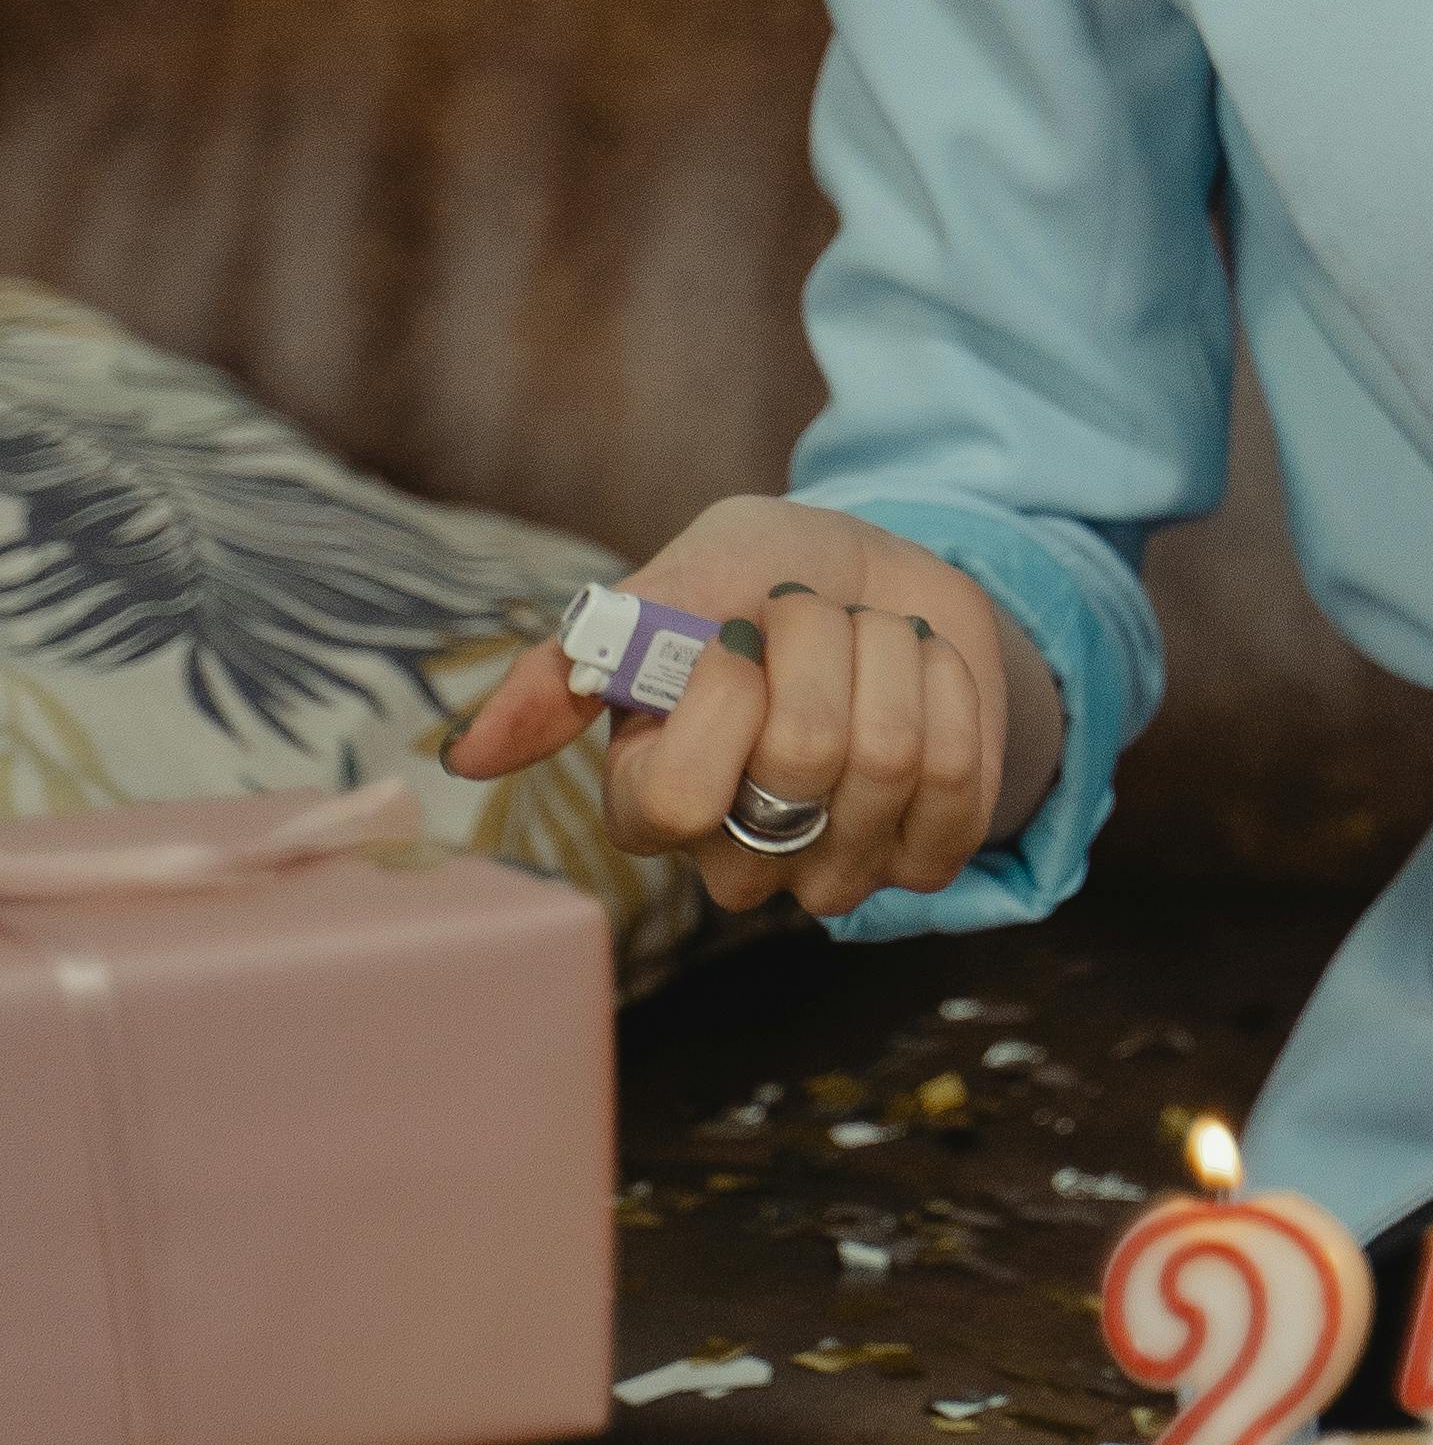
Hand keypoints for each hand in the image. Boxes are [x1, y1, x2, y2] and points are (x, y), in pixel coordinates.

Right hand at [447, 494, 1029, 922]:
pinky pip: (960, 787)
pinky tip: (921, 677)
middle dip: (828, 640)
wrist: (880, 572)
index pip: (682, 795)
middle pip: (807, 760)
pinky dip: (953, 695)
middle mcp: (734, 859)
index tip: (738, 631)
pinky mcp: (922, 858)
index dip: (730, 692)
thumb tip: (460, 757)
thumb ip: (576, 663)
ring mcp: (830, 872)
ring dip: (894, 655)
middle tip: (813, 617)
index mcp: (653, 801)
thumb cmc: (763, 576)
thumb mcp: (673, 582)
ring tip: (868, 639)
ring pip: (893, 762)